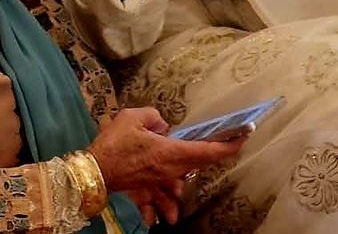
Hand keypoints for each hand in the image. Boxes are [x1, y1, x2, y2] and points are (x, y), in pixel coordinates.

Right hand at [89, 107, 244, 224]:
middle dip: (215, 154)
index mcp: (172, 152)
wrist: (93, 171)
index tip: (244, 135)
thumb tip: (163, 127)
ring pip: (177, 189)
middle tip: (230, 144)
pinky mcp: (144, 191)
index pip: (208, 150)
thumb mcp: (134, 117)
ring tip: (190, 178)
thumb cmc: (114, 142)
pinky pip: (153, 204)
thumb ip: (155, 117)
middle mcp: (170, 172)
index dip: (229, 144)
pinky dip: (157, 210)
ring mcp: (158, 184)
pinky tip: (158, 220)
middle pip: (198, 165)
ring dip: (183, 187)